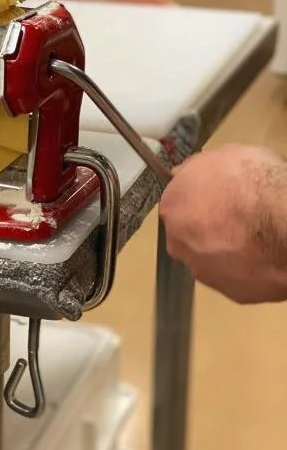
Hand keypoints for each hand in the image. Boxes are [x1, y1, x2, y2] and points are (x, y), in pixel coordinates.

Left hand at [159, 144, 286, 303]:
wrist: (286, 224)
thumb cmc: (257, 183)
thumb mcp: (225, 155)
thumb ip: (200, 169)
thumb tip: (190, 172)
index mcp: (173, 207)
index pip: (177, 203)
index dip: (198, 199)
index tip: (216, 197)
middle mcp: (179, 243)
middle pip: (188, 235)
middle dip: (206, 228)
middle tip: (235, 219)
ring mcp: (203, 271)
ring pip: (210, 259)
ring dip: (225, 250)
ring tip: (254, 239)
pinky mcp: (231, 293)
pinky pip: (236, 278)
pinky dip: (246, 269)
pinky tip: (264, 257)